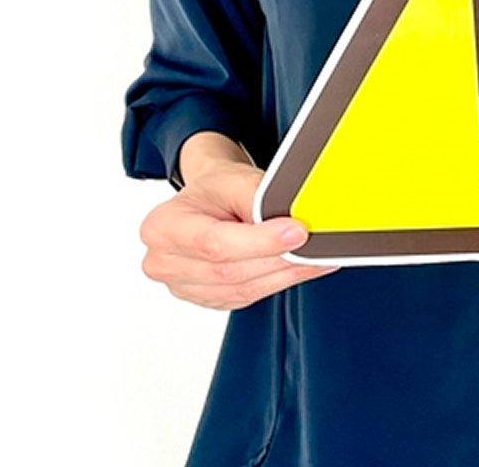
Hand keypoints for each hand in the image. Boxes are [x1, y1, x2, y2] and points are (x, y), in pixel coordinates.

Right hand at [139, 144, 335, 309]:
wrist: (208, 202)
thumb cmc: (214, 190)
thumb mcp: (233, 179)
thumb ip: (257, 199)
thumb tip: (288, 223)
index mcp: (161, 229)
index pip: (214, 244)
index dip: (259, 242)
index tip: (296, 233)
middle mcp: (165, 264)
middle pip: (231, 271)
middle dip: (280, 259)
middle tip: (316, 245)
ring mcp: (186, 288)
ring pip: (244, 289)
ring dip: (286, 274)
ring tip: (317, 257)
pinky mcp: (211, 299)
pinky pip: (248, 297)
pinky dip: (279, 282)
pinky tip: (300, 268)